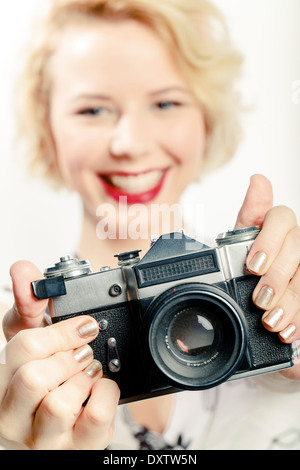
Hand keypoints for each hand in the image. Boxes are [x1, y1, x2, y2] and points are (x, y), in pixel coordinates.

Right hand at [0, 262, 119, 448]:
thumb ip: (29, 306)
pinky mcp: (77, 450)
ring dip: (85, 378)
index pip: (22, 350)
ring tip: (89, 372)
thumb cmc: (44, 385)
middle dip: (68, 356)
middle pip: (34, 378)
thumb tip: (23, 269)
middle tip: (84, 351)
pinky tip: (101, 389)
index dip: (59, 331)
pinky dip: (107, 394)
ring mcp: (45, 441)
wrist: (60, 431)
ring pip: (59, 405)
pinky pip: (96, 418)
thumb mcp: (32, 346)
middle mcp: (15, 419)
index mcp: (2, 387)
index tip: (84, 325)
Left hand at [235, 174, 299, 379]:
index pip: (281, 217)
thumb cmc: (249, 267)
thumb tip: (258, 179)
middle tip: (259, 298)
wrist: (260, 304)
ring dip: (290, 302)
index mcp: (277, 228)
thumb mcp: (241, 244)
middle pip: (297, 249)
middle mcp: (295, 244)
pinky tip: (290, 332)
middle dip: (277, 276)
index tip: (251, 265)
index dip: (268, 240)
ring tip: (270, 322)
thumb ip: (249, 216)